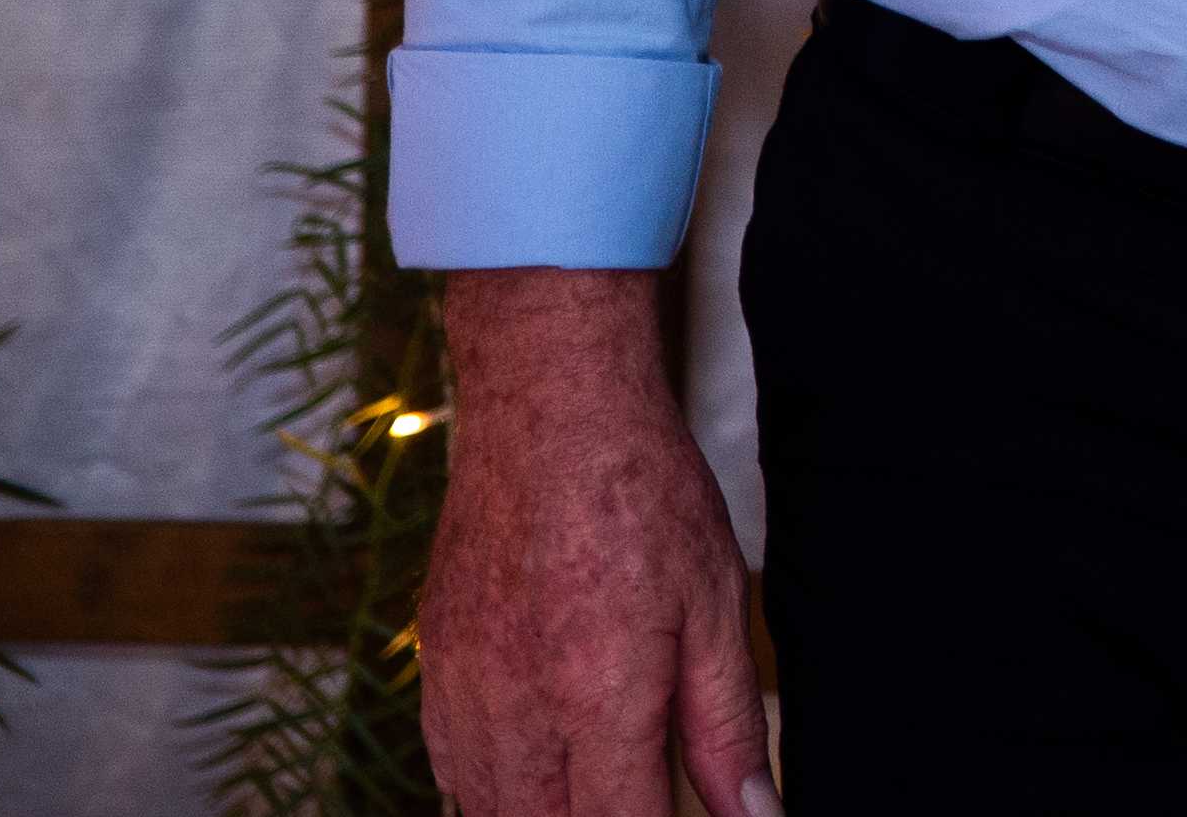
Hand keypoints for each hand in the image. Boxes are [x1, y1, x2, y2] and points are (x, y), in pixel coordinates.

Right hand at [420, 269, 776, 816]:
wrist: (548, 411)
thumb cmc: (640, 494)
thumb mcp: (715, 607)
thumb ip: (728, 727)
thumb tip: (754, 815)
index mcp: (598, 699)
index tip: (678, 814)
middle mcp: (516, 710)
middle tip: (640, 790)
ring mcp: (462, 692)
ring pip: (489, 810)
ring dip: (544, 810)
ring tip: (596, 781)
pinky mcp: (432, 668)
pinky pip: (449, 768)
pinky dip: (490, 787)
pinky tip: (535, 768)